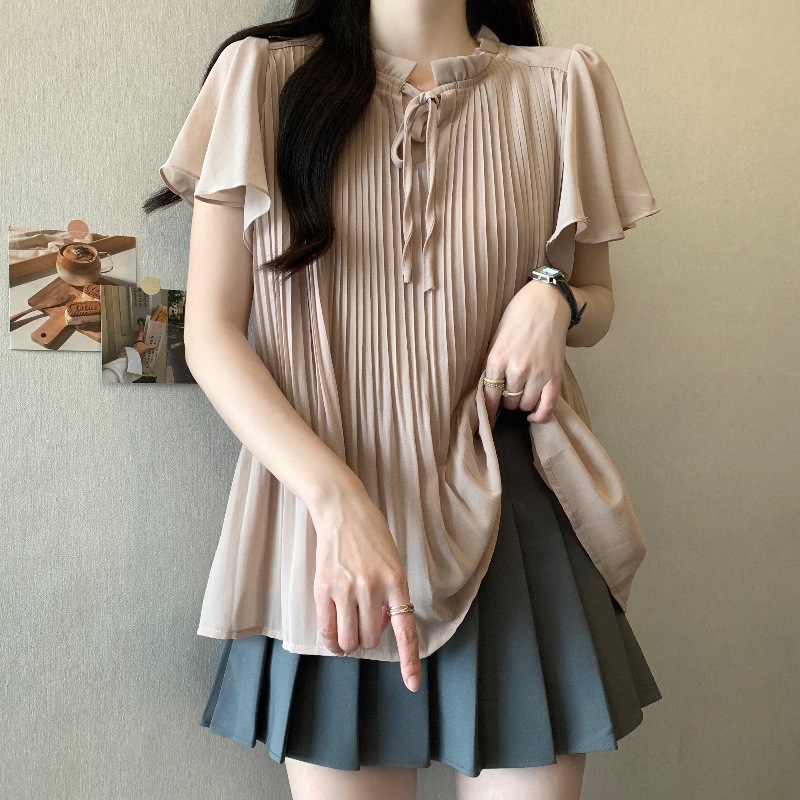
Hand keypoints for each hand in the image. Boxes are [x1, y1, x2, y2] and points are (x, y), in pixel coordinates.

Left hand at [132, 321, 155, 355]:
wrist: (133, 355)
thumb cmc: (137, 349)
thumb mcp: (145, 347)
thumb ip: (151, 346)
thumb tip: (155, 345)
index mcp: (139, 338)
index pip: (141, 331)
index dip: (142, 328)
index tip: (142, 324)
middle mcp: (138, 340)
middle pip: (142, 335)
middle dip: (145, 333)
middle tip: (148, 331)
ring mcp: (138, 343)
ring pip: (142, 339)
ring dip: (145, 339)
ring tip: (150, 338)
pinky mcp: (138, 347)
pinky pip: (143, 344)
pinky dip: (145, 343)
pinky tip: (148, 345)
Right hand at [310, 480, 421, 691]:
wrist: (342, 510)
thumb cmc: (371, 535)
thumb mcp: (391, 562)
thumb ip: (390, 593)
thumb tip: (378, 626)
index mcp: (396, 580)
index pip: (404, 629)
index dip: (409, 660)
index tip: (411, 684)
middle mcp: (372, 587)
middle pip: (369, 638)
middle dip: (368, 638)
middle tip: (365, 623)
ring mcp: (346, 588)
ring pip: (348, 638)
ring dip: (349, 642)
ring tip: (349, 631)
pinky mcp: (324, 587)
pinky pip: (327, 629)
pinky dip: (331, 640)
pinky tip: (333, 637)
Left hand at [483, 280, 571, 424]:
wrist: (546, 302)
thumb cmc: (516, 317)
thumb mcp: (495, 339)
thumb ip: (492, 364)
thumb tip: (487, 390)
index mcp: (497, 358)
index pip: (488, 395)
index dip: (487, 411)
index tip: (486, 420)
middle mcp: (516, 369)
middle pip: (508, 402)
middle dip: (506, 401)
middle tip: (508, 392)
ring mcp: (537, 373)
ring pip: (525, 405)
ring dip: (522, 404)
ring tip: (522, 393)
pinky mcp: (555, 375)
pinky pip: (547, 406)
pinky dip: (540, 415)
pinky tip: (533, 415)